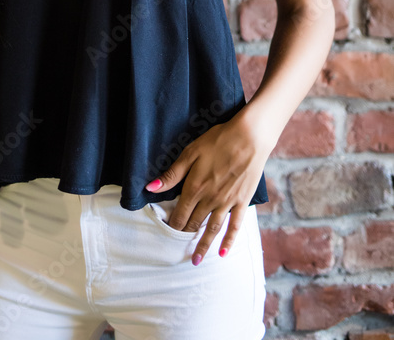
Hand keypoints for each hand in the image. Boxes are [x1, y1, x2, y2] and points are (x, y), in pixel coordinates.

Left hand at [145, 110, 270, 265]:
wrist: (248, 138)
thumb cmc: (217, 141)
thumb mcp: (190, 153)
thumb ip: (172, 174)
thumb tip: (150, 188)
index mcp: (194, 188)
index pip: (180, 213)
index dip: (173, 223)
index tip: (166, 233)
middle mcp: (210, 200)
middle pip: (195, 222)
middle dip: (185, 235)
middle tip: (178, 249)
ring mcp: (227, 203)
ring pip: (212, 229)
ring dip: (203, 245)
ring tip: (196, 260)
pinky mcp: (242, 202)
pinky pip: (235, 226)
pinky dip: (228, 241)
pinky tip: (223, 253)